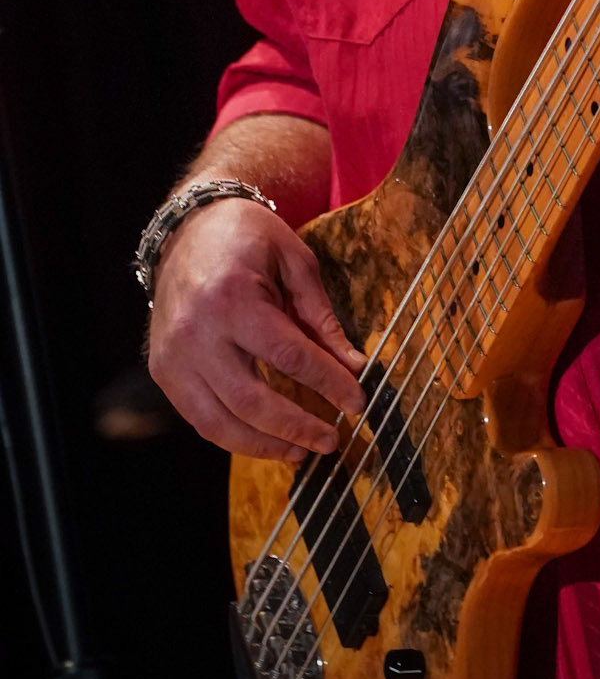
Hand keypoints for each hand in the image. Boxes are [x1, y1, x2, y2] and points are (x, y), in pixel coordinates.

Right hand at [148, 197, 366, 460]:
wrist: (190, 226)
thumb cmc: (247, 237)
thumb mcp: (294, 260)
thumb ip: (320, 315)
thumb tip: (353, 364)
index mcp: (233, 298)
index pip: (289, 355)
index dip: (327, 383)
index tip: (357, 401)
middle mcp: (197, 332)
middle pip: (252, 400)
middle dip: (297, 426)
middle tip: (332, 439)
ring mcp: (174, 356)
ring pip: (220, 422)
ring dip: (264, 445)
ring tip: (300, 452)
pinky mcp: (163, 370)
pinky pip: (198, 418)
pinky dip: (232, 436)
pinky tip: (263, 440)